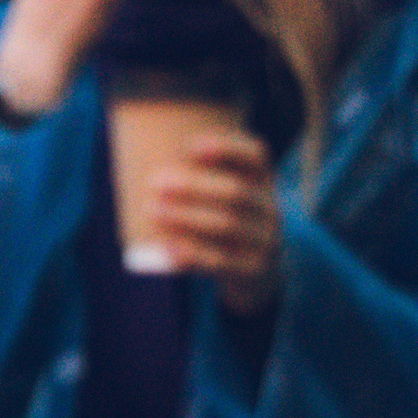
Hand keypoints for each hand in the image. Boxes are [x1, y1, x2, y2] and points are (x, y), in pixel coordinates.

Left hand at [149, 129, 282, 315]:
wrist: (251, 270)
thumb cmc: (218, 219)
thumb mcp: (215, 194)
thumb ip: (194, 175)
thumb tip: (148, 159)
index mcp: (260, 180)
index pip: (255, 155)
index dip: (226, 148)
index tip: (188, 147)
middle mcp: (268, 207)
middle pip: (236, 191)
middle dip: (193, 186)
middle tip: (154, 184)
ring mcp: (266, 239)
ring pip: (228, 225)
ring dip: (186, 217)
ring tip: (152, 211)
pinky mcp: (255, 268)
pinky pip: (223, 260)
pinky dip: (192, 252)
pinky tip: (166, 245)